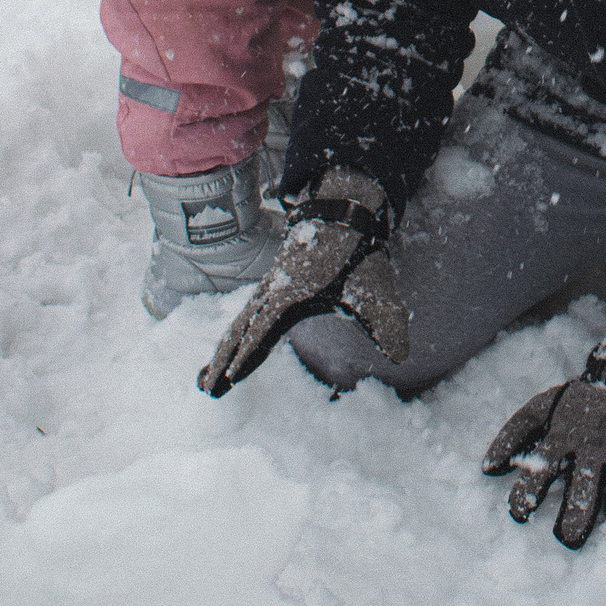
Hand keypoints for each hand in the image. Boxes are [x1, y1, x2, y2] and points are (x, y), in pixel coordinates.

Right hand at [201, 168, 407, 395]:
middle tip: (206, 390)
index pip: (263, 331)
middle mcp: (272, 293)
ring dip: (221, 352)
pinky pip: (244, 318)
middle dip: (222, 361)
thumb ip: (386, 323)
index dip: (247, 356)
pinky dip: (231, 338)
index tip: (231, 378)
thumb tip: (402, 357)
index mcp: (291, 295)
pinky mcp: (271, 290)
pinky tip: (225, 353)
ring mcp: (268, 290)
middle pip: (239, 331)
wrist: (344, 215)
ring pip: (237, 325)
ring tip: (203, 381)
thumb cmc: (358, 254)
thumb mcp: (376, 290)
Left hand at [482, 336, 605, 547]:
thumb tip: (487, 469)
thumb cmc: (576, 402)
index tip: (520, 515)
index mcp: (564, 438)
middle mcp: (594, 449)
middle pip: (585, 491)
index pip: (540, 472)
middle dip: (575, 521)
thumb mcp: (539, 409)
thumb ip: (512, 436)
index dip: (525, 497)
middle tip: (567, 540)